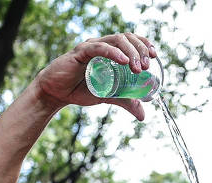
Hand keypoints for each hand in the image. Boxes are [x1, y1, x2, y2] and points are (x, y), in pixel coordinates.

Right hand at [33, 33, 156, 120]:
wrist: (57, 94)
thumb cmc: (81, 90)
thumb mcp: (109, 96)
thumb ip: (126, 102)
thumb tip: (143, 115)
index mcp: (110, 51)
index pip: (131, 40)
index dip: (144, 44)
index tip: (154, 56)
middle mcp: (102, 44)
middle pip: (127, 38)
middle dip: (140, 50)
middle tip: (146, 67)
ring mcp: (91, 46)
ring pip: (116, 40)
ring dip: (131, 52)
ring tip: (138, 68)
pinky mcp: (80, 52)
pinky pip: (99, 48)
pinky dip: (113, 53)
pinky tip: (124, 61)